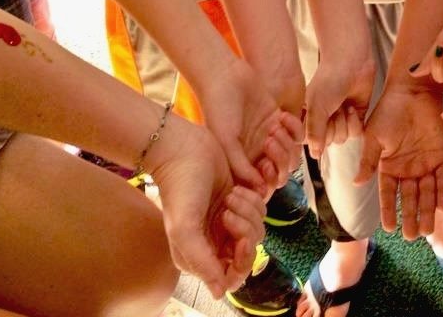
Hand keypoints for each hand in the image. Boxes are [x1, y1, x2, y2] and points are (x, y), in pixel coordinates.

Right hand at [146, 116, 266, 297]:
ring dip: (248, 210)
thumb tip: (220, 293)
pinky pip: (261, 209)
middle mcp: (213, 242)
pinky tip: (235, 188)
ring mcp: (226, 222)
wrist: (185, 148)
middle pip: (248, 253)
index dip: (242, 262)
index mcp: (198, 256)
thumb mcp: (185, 227)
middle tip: (229, 210)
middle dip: (245, 230)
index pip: (231, 277)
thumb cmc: (181, 187)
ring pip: (257, 229)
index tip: (241, 241)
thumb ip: (202, 262)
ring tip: (230, 195)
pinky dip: (253, 198)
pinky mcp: (238, 201)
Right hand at [196, 57, 301, 192]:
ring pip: (290, 155)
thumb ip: (241, 167)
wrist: (226, 76)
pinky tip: (281, 117)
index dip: (268, 182)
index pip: (261, 186)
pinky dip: (294, 128)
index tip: (264, 166)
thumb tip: (260, 192)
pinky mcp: (279, 121)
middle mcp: (255, 154)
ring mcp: (268, 137)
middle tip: (269, 143)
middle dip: (280, 162)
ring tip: (274, 129)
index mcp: (240, 164)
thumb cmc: (219, 107)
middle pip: (280, 173)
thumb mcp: (226, 140)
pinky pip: (297, 135)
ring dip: (287, 145)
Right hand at [303, 52, 374, 159]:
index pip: (309, 141)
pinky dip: (355, 121)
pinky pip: (356, 133)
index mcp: (307, 117)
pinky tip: (352, 106)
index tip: (318, 124)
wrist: (352, 64)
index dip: (315, 136)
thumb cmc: (329, 80)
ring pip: (343, 138)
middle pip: (329, 141)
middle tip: (332, 110)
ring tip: (342, 105)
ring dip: (344, 122)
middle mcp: (323, 120)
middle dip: (333, 126)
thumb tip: (314, 155)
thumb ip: (314, 134)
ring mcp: (339, 119)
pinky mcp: (355, 117)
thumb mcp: (316, 108)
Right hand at [356, 80, 442, 239]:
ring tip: (426, 230)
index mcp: (389, 165)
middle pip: (409, 198)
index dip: (388, 210)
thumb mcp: (374, 137)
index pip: (388, 194)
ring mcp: (426, 163)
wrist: (413, 91)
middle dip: (410, 217)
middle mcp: (408, 168)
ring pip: (426, 193)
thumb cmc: (389, 110)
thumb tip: (355, 184)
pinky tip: (442, 208)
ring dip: (426, 211)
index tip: (389, 229)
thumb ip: (368, 161)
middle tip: (411, 236)